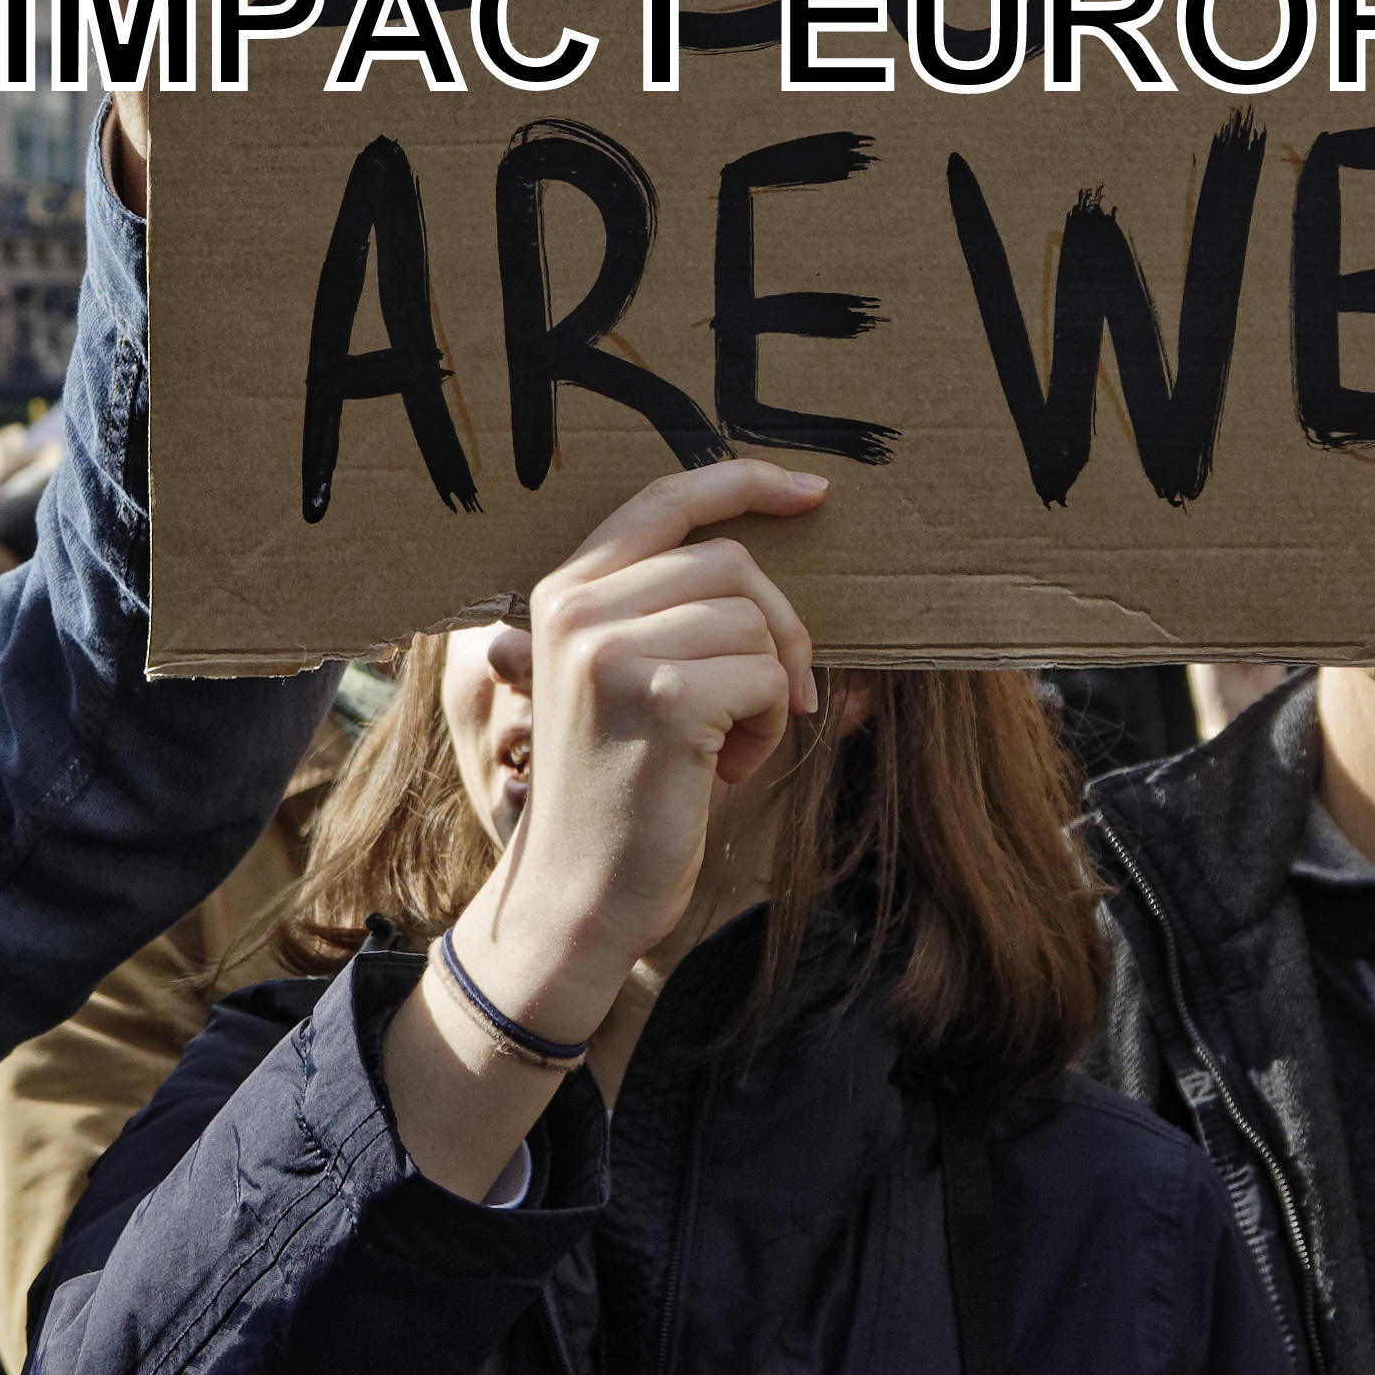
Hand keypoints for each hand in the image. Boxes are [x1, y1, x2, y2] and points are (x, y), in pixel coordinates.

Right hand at [447, 460, 827, 1056]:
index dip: (743, 482)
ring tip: (727, 744)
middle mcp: (575, 608)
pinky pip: (764, 676)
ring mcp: (609, 649)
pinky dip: (770, 726)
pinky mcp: (659, 695)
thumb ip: (668, 608)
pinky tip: (726, 769)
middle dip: (777, 627)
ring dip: (769, 687)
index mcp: (563, 592)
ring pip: (752, 619)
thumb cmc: (620, 790)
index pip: (664, 499)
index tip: (812, 493)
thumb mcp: (625, 680)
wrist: (579, 893)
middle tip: (777, 697)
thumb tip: (782, 547)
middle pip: (729, 561)